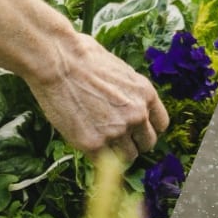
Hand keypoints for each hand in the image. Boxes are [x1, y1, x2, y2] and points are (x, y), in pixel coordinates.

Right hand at [24, 33, 170, 162]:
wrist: (57, 62)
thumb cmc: (81, 56)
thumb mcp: (118, 69)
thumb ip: (128, 91)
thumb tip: (124, 101)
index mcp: (146, 94)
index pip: (160, 124)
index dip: (147, 128)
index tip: (137, 130)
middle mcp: (137, 115)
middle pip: (147, 143)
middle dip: (134, 142)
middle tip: (117, 138)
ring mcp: (117, 131)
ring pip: (128, 157)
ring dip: (116, 153)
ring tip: (100, 141)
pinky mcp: (93, 144)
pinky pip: (102, 161)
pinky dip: (95, 156)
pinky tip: (85, 142)